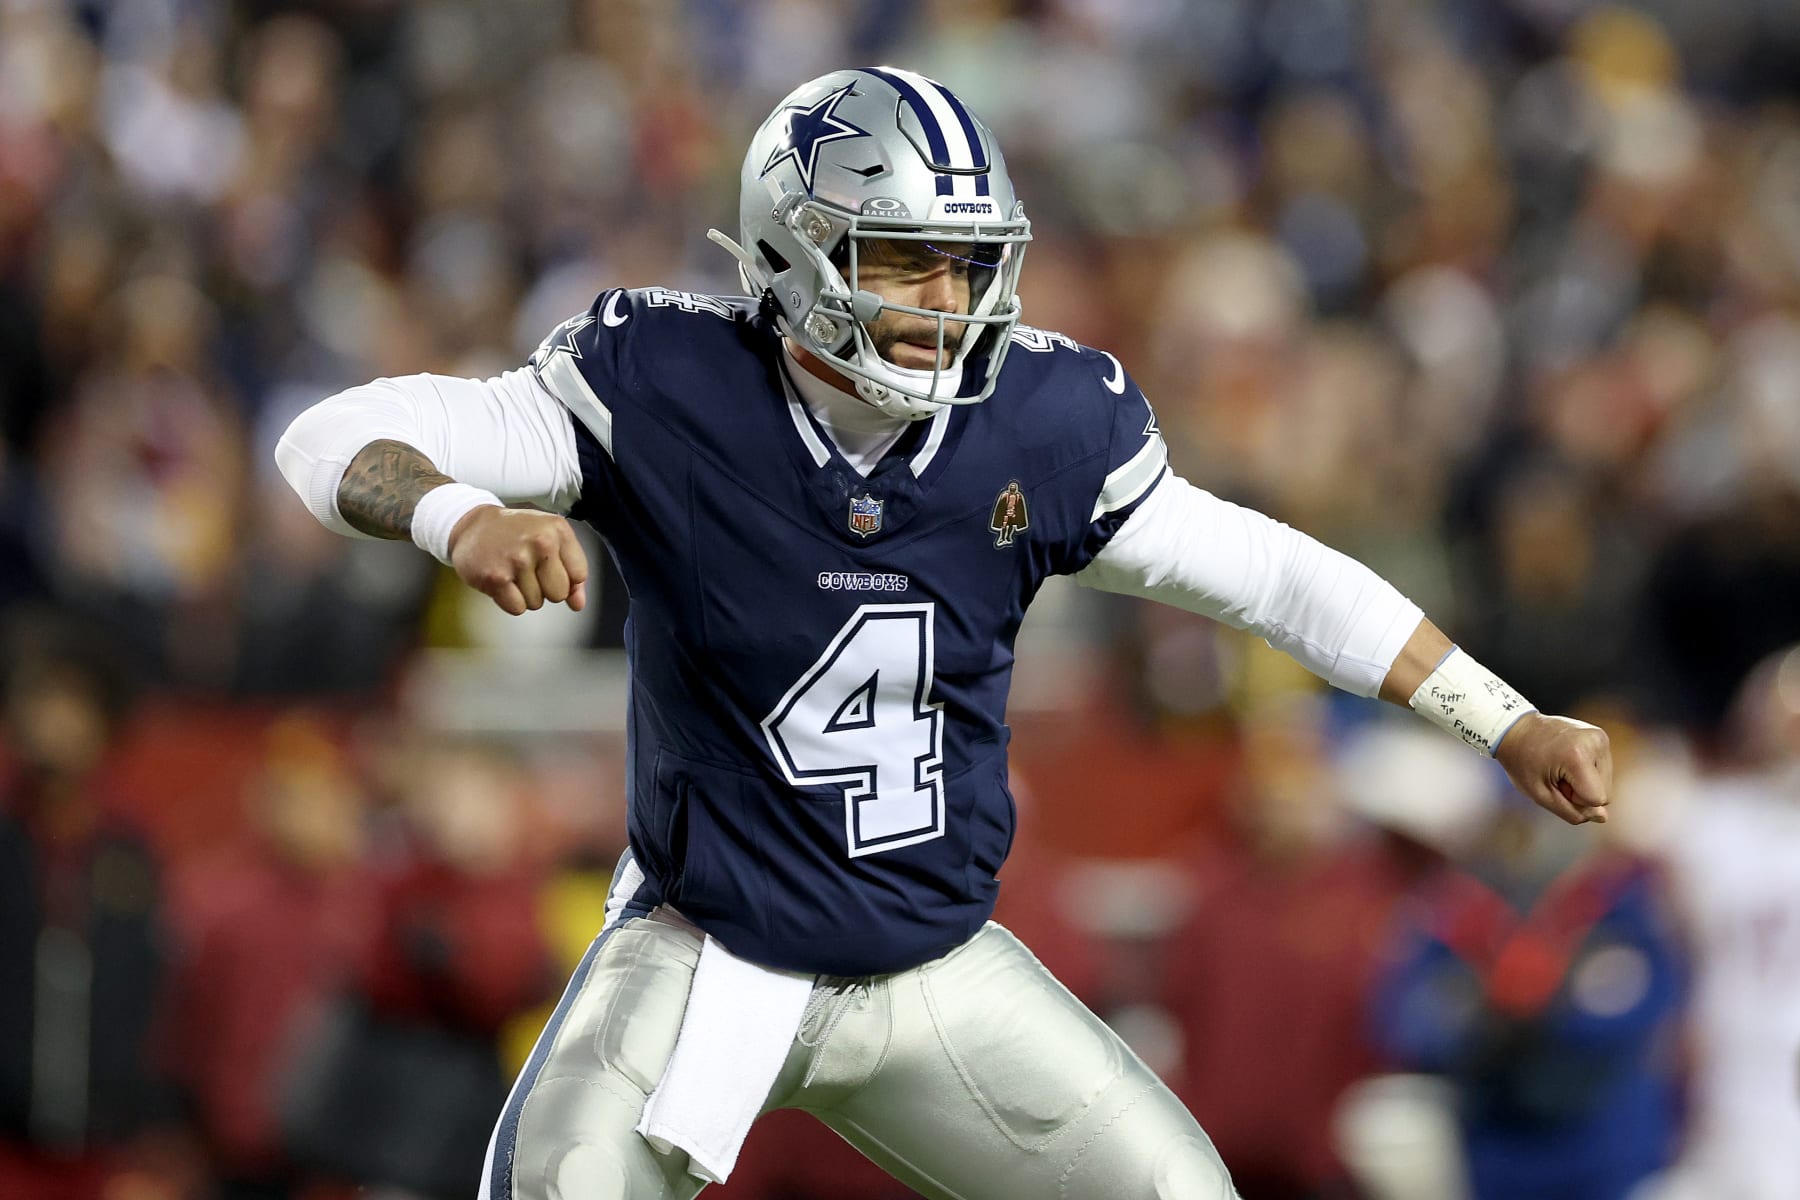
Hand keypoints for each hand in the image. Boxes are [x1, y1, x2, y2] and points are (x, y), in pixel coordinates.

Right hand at [447, 506, 588, 614]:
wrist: (472, 525)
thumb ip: (571, 571)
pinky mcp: (496, 577)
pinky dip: (510, 601)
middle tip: (529, 570)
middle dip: (545, 589)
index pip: (579, 574)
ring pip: (537, 603)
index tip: (551, 569)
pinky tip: (503, 581)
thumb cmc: (515, 533)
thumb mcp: (550, 539)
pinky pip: (517, 608)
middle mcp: (540, 542)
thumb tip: (578, 604)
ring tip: (513, 572)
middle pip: (559, 594)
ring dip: (525, 594)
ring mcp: (518, 560)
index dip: (567, 580)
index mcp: (558, 530)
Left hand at [1495, 712, 1612, 824]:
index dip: (1576, 800)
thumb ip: (1572, 812)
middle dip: (1581, 791)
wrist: (1516, 729)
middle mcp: (1595, 742)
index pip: (1598, 799)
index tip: (1556, 785)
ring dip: (1584, 781)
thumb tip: (1603, 818)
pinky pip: (1603, 769)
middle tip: (1555, 775)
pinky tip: (1567, 760)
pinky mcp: (1600, 736)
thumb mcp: (1540, 794)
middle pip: (1605, 792)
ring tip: (1560, 766)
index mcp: (1578, 755)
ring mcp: (1599, 737)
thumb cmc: (1522, 762)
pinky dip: (1587, 771)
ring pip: (1605, 782)